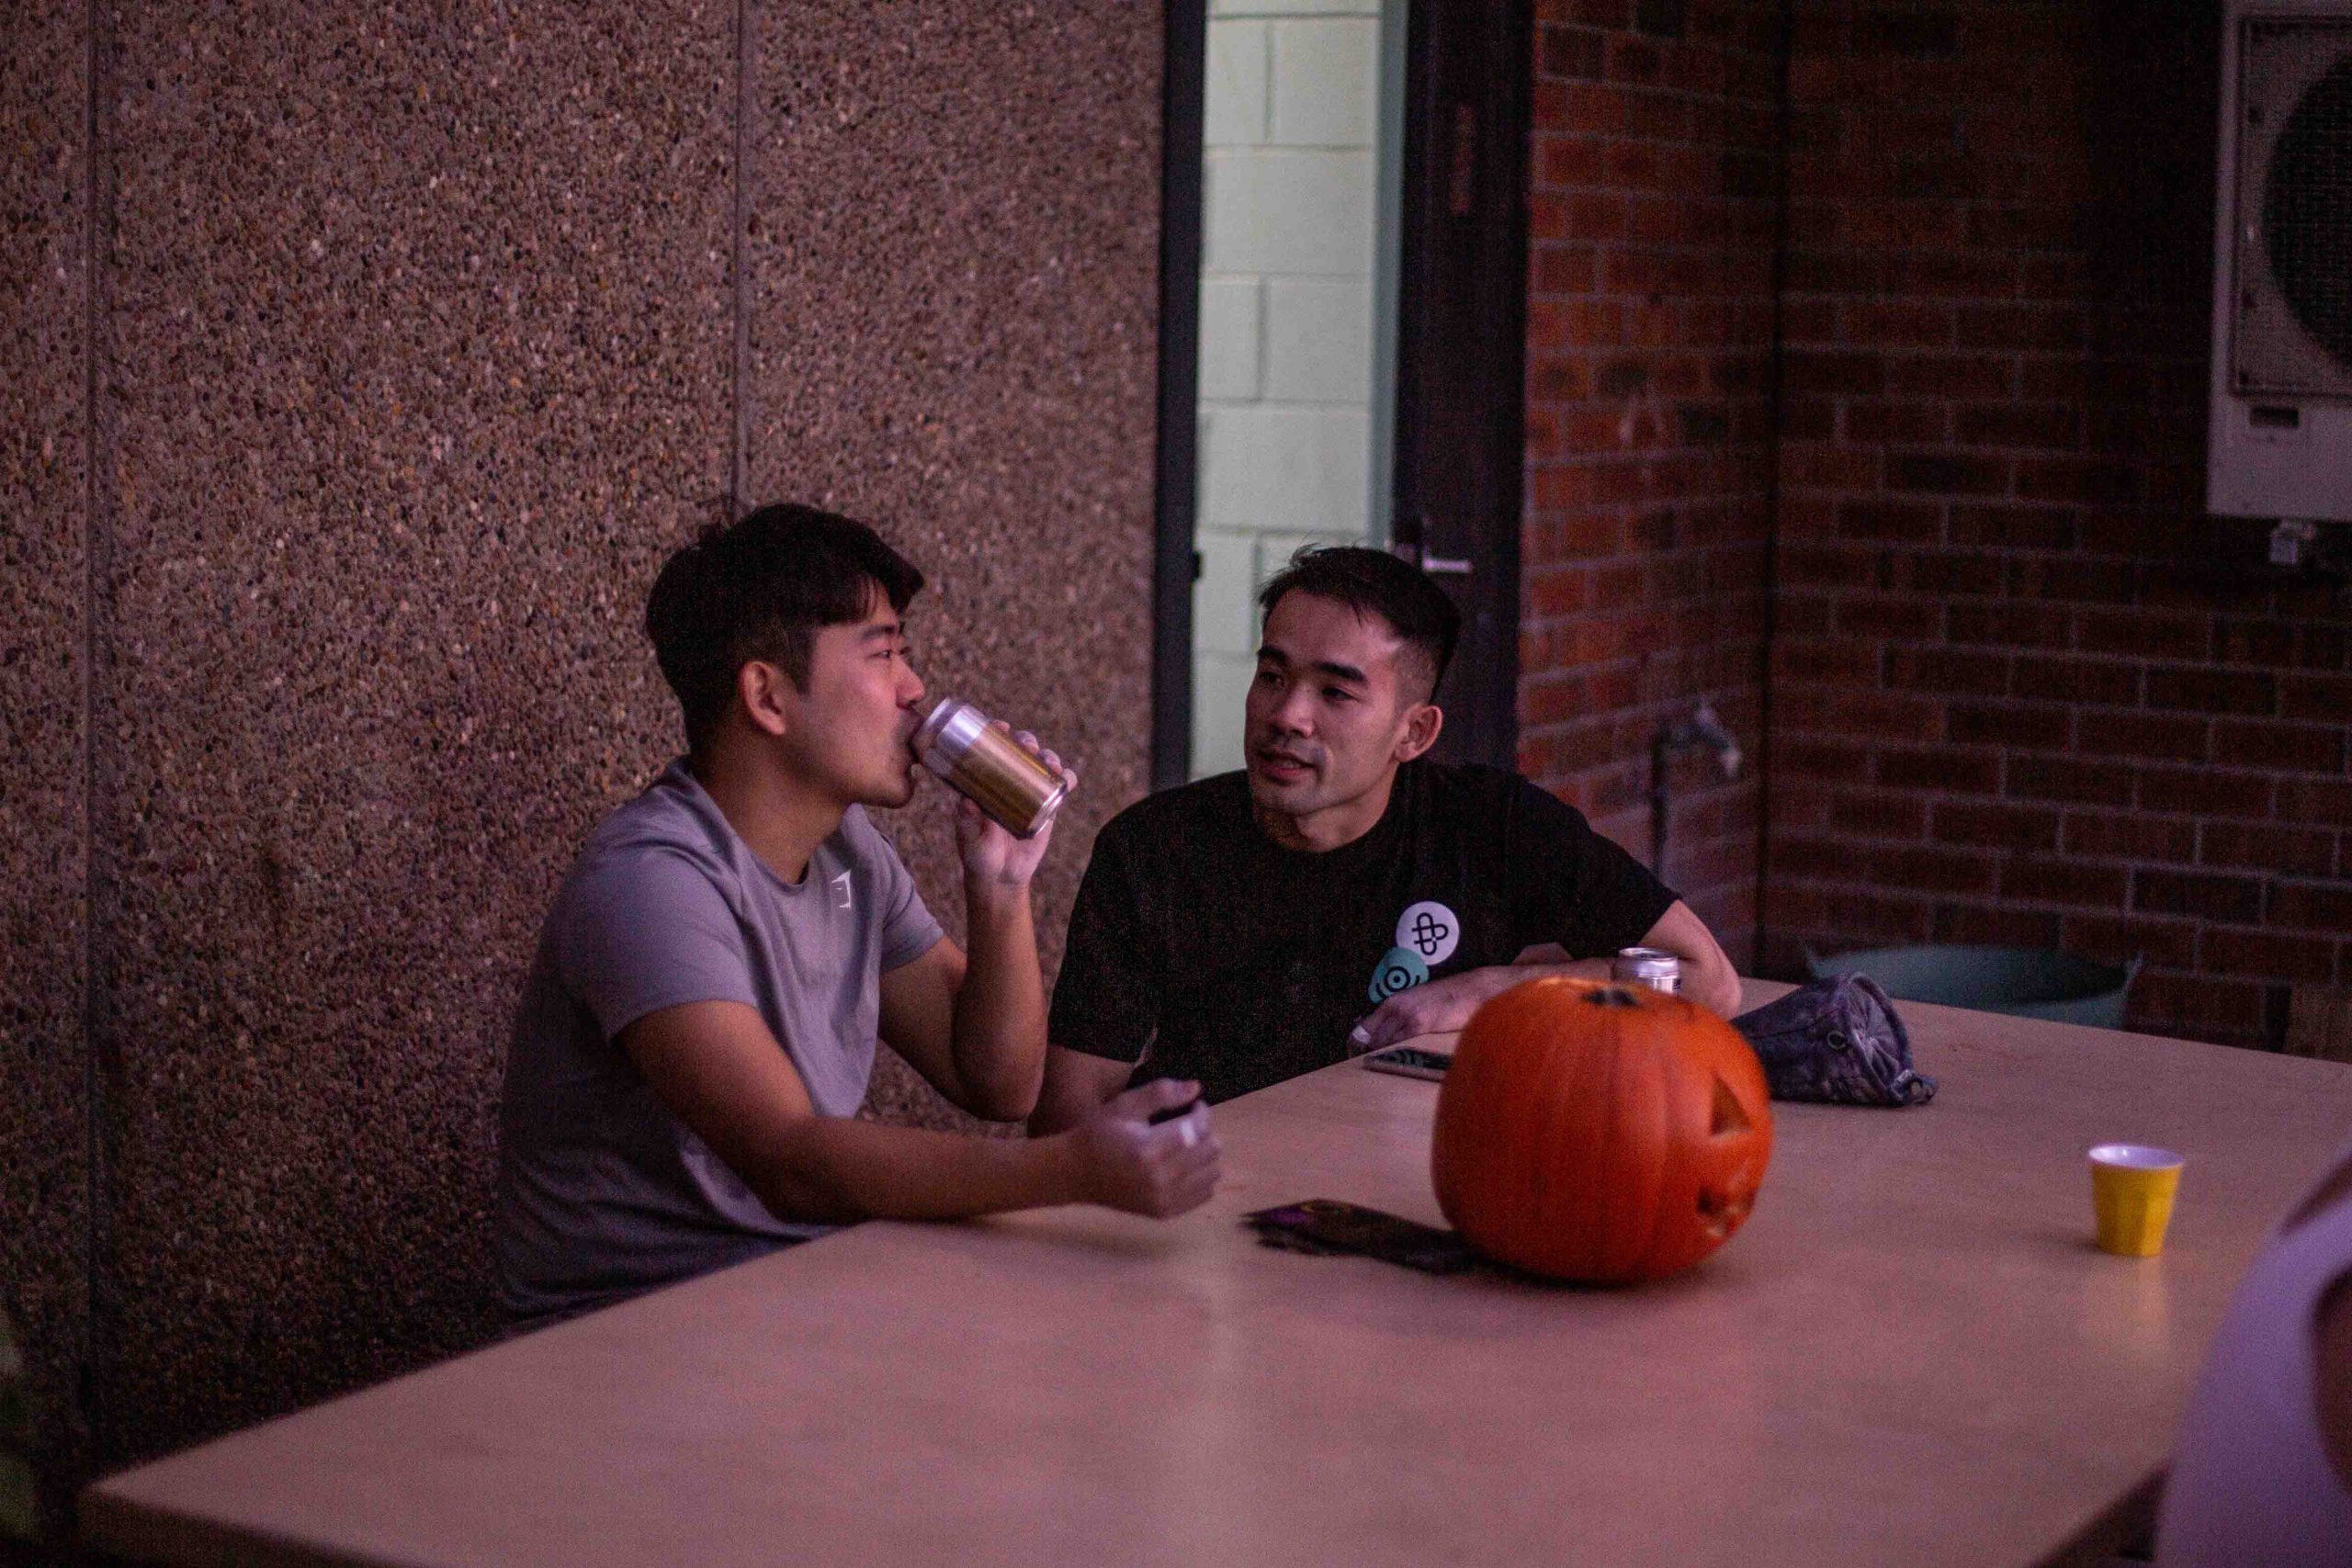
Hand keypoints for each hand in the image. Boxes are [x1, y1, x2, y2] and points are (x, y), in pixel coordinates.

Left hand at [953, 725, 1077, 892]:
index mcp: (984, 782)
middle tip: (1029, 746)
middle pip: (1020, 751)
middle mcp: (1007, 781)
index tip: (1000, 726)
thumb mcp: (968, 838)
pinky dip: (1067, 779)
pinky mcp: (1047, 807)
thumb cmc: (978, 856)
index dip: (996, 732)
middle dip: (1027, 741)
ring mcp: (1029, 793)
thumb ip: (966, 822)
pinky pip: (1060, 788)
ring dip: (1049, 757)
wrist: (1001, 877)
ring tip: (1050, 763)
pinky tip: (1067, 779)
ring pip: (1042, 765)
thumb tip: (965, 801)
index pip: (990, 749)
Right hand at [1068, 1078, 1219, 1218]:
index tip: (1194, 1106)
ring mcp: (1164, 1199)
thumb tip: (1196, 1088)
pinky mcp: (1164, 1213)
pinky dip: (1201, 1178)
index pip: (1198, 1128)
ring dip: (1206, 1155)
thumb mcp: (1125, 1105)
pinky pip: (1204, 1194)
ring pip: (1212, 1173)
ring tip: (1189, 1146)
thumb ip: (1161, 1093)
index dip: (1202, 1112)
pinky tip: (1186, 1166)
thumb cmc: (1099, 1134)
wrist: (1076, 1173)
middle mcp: (1160, 1178)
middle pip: (1210, 1151)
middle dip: (1205, 1132)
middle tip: (1189, 1125)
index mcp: (1150, 1149)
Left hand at [1348, 966, 1535, 1053]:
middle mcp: (1395, 1007)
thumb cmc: (1445, 998)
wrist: (1469, 991)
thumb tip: (1381, 1031)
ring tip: (1379, 1067)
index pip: (1364, 1025)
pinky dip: (1395, 1053)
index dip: (1357, 1042)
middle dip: (1366, 1053)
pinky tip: (1395, 1062)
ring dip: (1380, 1055)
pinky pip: (1400, 1044)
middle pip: (1371, 1037)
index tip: (1354, 1055)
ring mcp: (1407, 1016)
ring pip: (1383, 1042)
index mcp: (1393, 1001)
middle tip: (1364, 1067)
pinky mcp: (1421, 1025)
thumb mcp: (1416, 1001)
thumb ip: (1399, 1014)